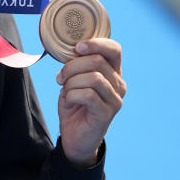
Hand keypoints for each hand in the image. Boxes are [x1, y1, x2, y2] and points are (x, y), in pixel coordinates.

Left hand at [55, 38, 125, 166]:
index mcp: (112, 72)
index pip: (114, 49)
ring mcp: (115, 99)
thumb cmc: (74, 105)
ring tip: (65, 91)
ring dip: (71, 83)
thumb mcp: (74, 80)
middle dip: (72, 67)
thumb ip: (77, 65)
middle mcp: (118, 84)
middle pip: (97, 61)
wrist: (74, 136)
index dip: (95, 43)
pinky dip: (71, 95)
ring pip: (93, 77)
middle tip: (61, 78)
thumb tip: (70, 50)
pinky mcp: (107, 113)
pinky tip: (68, 101)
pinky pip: (87, 95)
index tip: (77, 47)